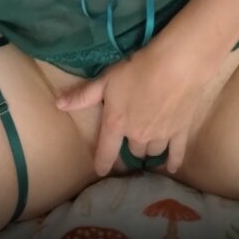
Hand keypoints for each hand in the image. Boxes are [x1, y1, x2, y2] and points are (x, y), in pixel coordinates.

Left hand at [56, 32, 212, 176]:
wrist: (175, 67)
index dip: (102, 162)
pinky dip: (173, 162)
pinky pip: (177, 154)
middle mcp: (138, 136)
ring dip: (149, 150)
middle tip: (131, 141)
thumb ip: (83, 95)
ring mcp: (161, 136)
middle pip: (134, 150)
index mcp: (117, 124)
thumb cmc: (137, 70)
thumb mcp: (106, 80)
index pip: (106, 150)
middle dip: (131, 147)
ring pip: (153, 151)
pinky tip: (172, 168)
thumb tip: (58, 104)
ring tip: (148, 149)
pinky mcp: (181, 132)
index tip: (101, 170)